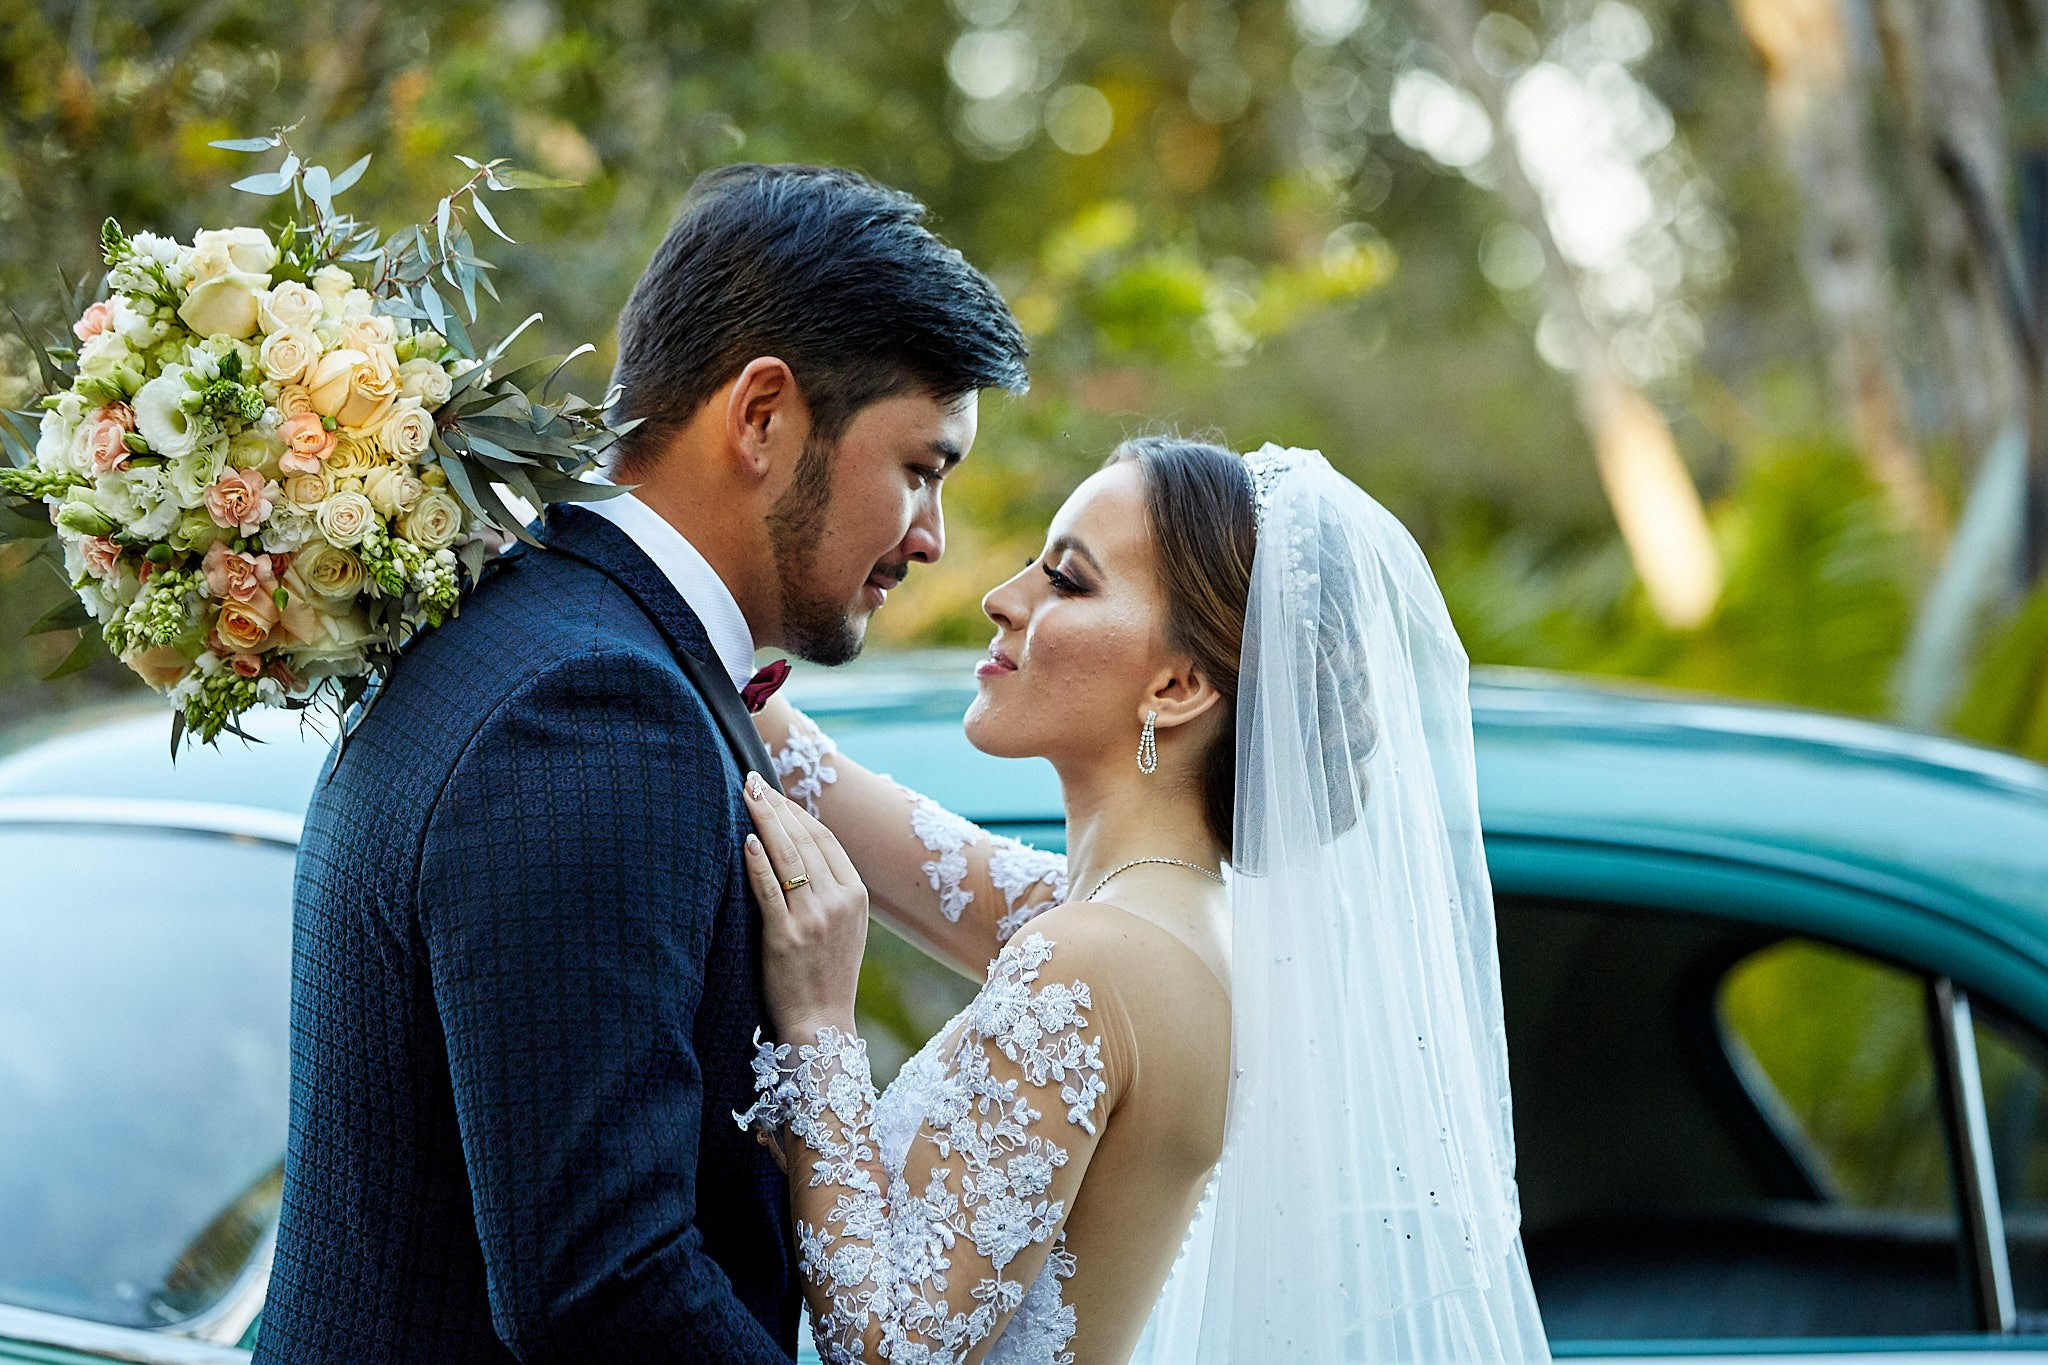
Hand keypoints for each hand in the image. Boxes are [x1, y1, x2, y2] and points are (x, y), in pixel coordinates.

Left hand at [742, 770, 866, 1041]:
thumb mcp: (843, 928)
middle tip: (752, 780)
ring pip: (789, 856)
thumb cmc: (825, 978)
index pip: (826, 839)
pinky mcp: (786, 937)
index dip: (798, 812)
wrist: (821, 1027)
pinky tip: (746, 840)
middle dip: (777, 806)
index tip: (774, 792)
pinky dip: (758, 862)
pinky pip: (770, 890)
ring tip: (746, 794)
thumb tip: (800, 852)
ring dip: (765, 820)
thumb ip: (829, 891)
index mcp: (855, 896)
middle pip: (806, 840)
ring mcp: (814, 919)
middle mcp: (840, 902)